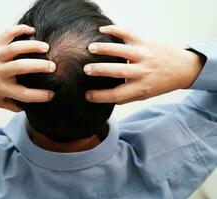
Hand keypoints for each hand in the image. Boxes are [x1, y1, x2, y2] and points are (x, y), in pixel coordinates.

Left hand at [0, 25, 55, 111]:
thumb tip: (27, 108)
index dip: (40, 96)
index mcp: (1, 88)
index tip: (51, 94)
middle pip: (22, 68)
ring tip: (45, 47)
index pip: (24, 95)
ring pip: (15, 49)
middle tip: (53, 67)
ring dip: (32, 46)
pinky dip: (18, 29)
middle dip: (40, 66)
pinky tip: (30, 30)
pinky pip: (6, 34)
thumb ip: (11, 106)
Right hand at [84, 25, 204, 103]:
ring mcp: (145, 55)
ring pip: (123, 50)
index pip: (118, 94)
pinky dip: (115, 30)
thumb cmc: (161, 83)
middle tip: (85, 69)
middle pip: (118, 72)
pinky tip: (102, 30)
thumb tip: (107, 99)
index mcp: (142, 87)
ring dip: (105, 49)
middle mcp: (143, 71)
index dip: (101, 97)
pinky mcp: (146, 42)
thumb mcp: (146, 95)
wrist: (184, 68)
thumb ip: (127, 97)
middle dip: (100, 70)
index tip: (87, 95)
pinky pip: (129, 33)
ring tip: (90, 48)